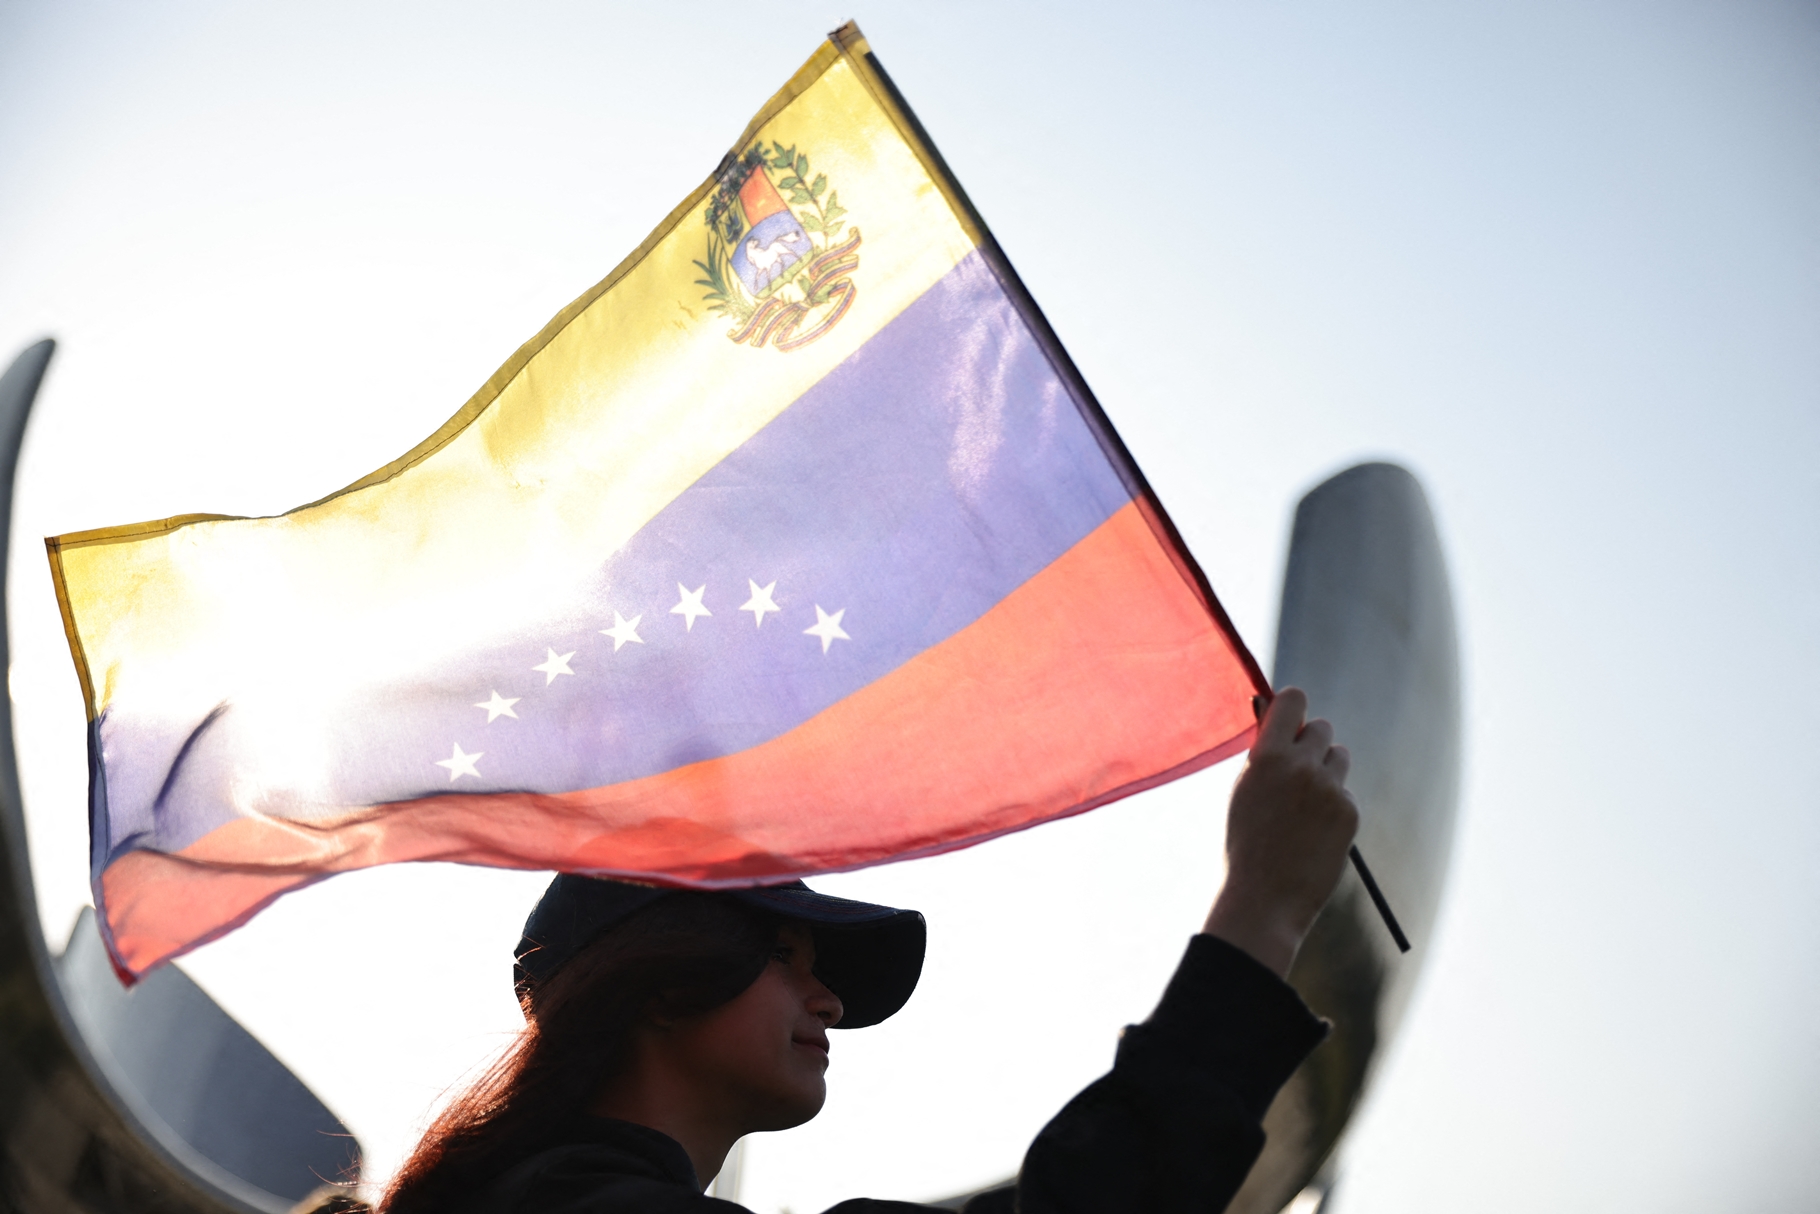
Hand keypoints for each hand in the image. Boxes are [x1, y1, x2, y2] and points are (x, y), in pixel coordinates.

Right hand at [1202, 688, 1358, 977]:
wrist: (1263, 899)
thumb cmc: (1245, 844)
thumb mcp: (1244, 791)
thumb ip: (1263, 754)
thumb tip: (1275, 718)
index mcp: (1266, 756)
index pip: (1294, 699)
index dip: (1291, 708)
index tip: (1287, 723)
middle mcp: (1301, 766)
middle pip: (1322, 727)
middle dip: (1310, 743)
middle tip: (1295, 770)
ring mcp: (1329, 789)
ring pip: (1339, 756)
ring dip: (1326, 769)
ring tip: (1305, 802)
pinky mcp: (1349, 813)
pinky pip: (1345, 792)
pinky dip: (1333, 805)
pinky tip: (1313, 831)